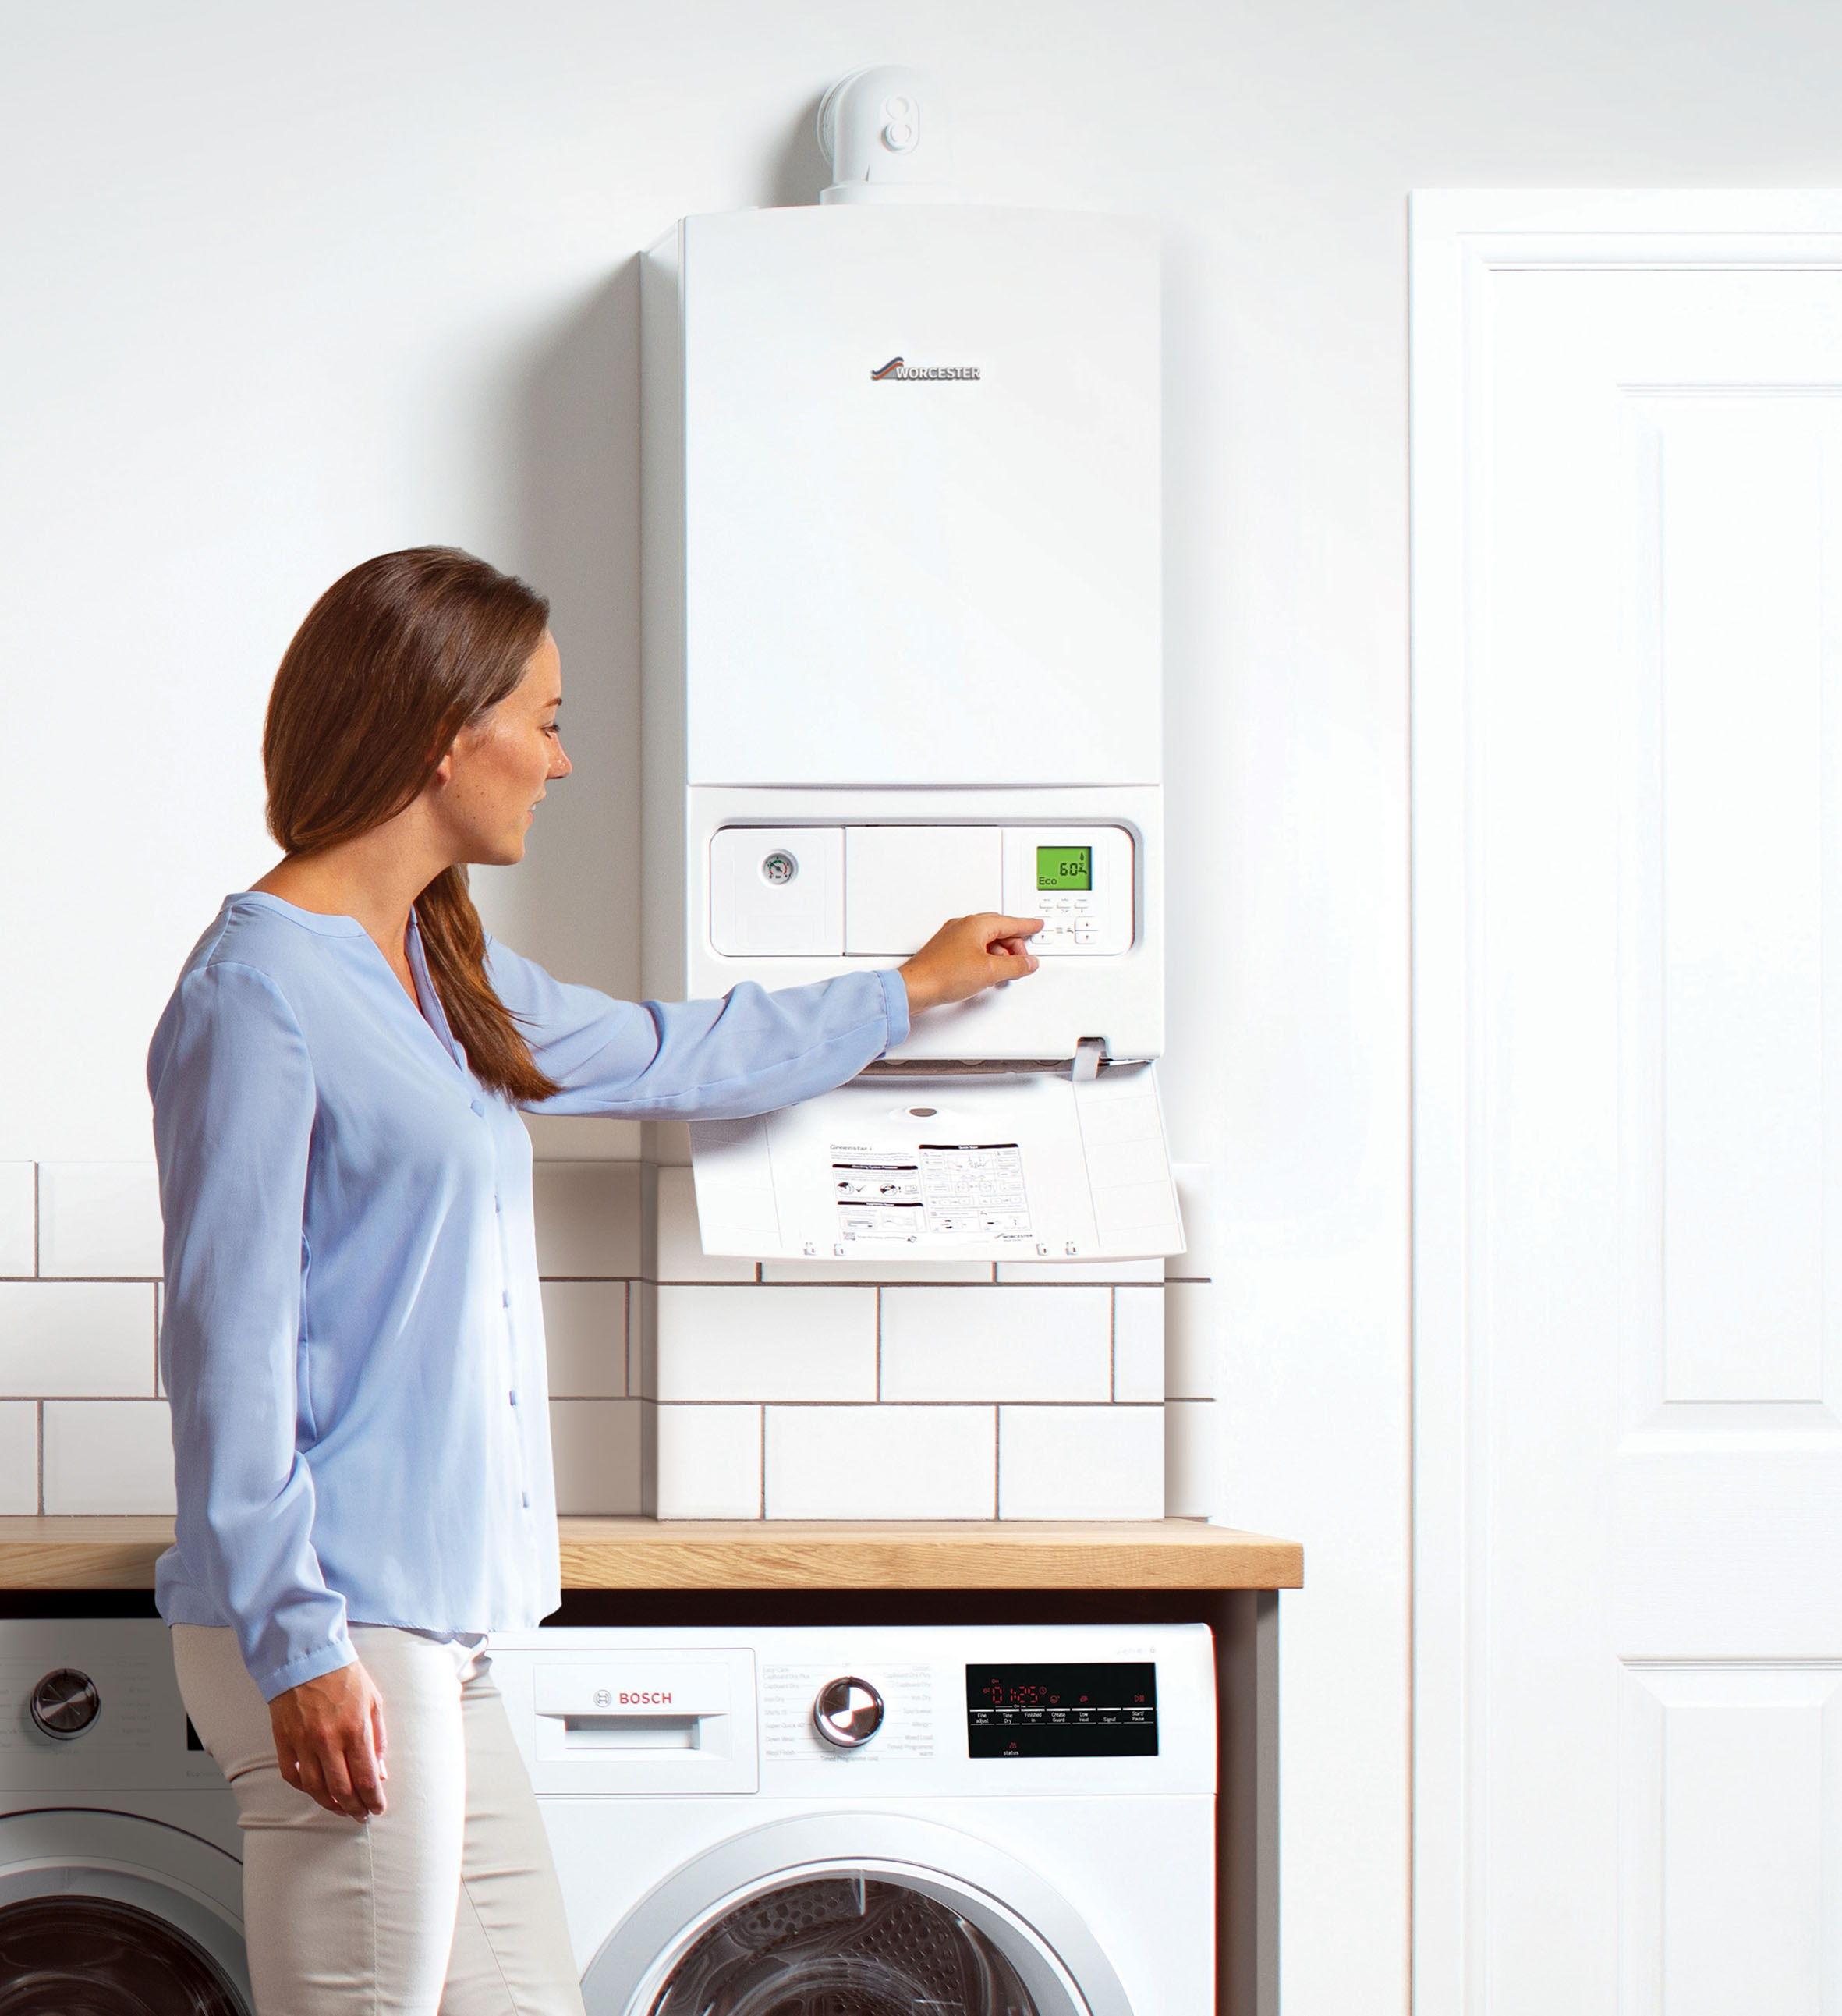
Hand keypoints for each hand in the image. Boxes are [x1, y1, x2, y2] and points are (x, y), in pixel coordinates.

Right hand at [269, 1660, 387, 1819]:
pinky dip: (304, 1789)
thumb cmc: (343, 1675)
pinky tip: (316, 1791)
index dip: (373, 1800)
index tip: (377, 1808)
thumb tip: (380, 1771)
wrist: (308, 1657)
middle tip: (361, 1815)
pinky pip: (292, 1775)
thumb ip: (378, 1738)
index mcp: (355, 1729)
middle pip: (342, 1790)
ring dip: (330, 1805)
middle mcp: (328, 1740)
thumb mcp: (373, 1701)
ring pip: (316, 1789)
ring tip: (341, 1809)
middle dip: (355, 1808)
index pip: (366, 1778)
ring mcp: (303, 1742)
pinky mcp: (284, 1741)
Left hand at [898, 913, 1042, 1014]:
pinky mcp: (946, 951)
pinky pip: (974, 949)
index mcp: (975, 925)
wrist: (916, 987)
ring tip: (1006, 970)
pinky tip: (987, 972)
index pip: (1010, 922)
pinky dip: (985, 958)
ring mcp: (953, 938)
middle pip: (998, 930)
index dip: (1027, 925)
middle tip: (1023, 958)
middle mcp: (963, 927)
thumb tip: (1028, 962)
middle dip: (1014, 944)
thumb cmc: (943, 974)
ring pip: (986, 940)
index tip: (1036, 925)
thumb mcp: (989, 971)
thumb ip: (1015, 965)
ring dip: (999, 954)